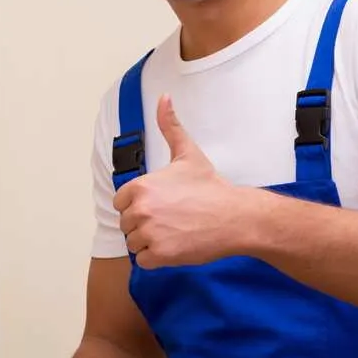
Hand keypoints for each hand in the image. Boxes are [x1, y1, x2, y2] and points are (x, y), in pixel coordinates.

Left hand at [114, 94, 247, 267]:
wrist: (236, 216)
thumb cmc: (211, 186)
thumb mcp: (187, 153)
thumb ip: (170, 125)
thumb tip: (164, 97)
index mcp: (140, 187)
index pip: (121, 203)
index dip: (139, 205)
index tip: (161, 205)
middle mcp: (141, 210)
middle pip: (126, 224)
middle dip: (144, 224)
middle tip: (171, 220)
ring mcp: (150, 234)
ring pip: (134, 243)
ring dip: (150, 242)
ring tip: (174, 232)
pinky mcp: (160, 255)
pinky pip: (143, 260)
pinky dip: (156, 258)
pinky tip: (175, 246)